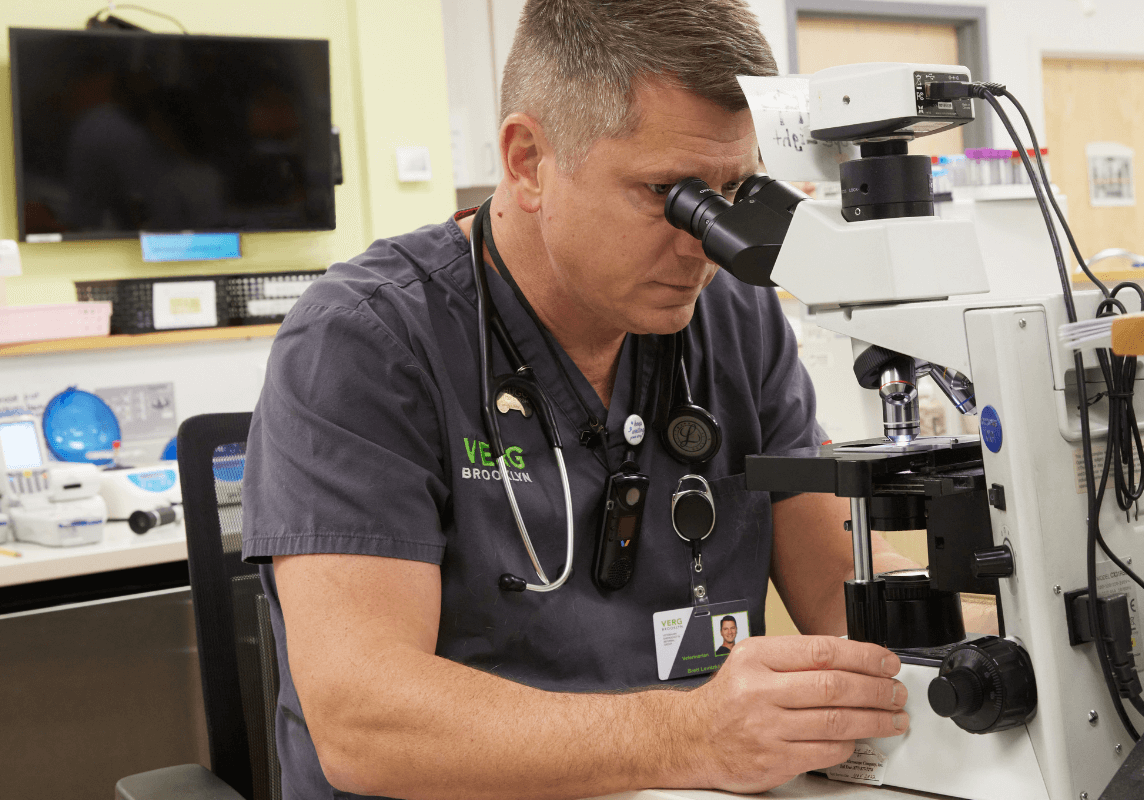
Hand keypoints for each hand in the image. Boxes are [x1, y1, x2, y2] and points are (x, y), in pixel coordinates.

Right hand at [680, 635, 908, 793]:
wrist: (691, 738)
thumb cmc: (727, 700)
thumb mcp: (752, 663)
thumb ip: (795, 660)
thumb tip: (851, 659)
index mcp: (757, 658)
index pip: (822, 651)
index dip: (863, 656)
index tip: (886, 662)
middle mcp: (760, 691)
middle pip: (835, 687)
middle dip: (877, 690)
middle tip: (896, 692)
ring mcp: (767, 728)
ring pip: (837, 721)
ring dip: (874, 720)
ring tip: (892, 717)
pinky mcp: (774, 760)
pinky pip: (826, 751)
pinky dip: (849, 745)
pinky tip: (858, 738)